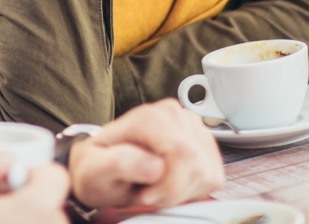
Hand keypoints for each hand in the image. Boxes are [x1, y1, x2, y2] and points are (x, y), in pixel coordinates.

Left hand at [68, 99, 223, 209]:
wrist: (102, 166)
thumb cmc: (97, 167)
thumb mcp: (95, 169)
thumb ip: (119, 163)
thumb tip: (155, 165)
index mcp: (148, 117)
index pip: (182, 153)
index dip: (169, 185)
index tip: (146, 195)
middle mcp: (173, 114)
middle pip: (197, 165)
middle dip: (174, 191)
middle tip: (148, 194)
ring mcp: (191, 127)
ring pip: (208, 172)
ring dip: (183, 191)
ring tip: (155, 187)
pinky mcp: (203, 144)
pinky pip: (213, 176)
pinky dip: (193, 189)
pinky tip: (169, 184)